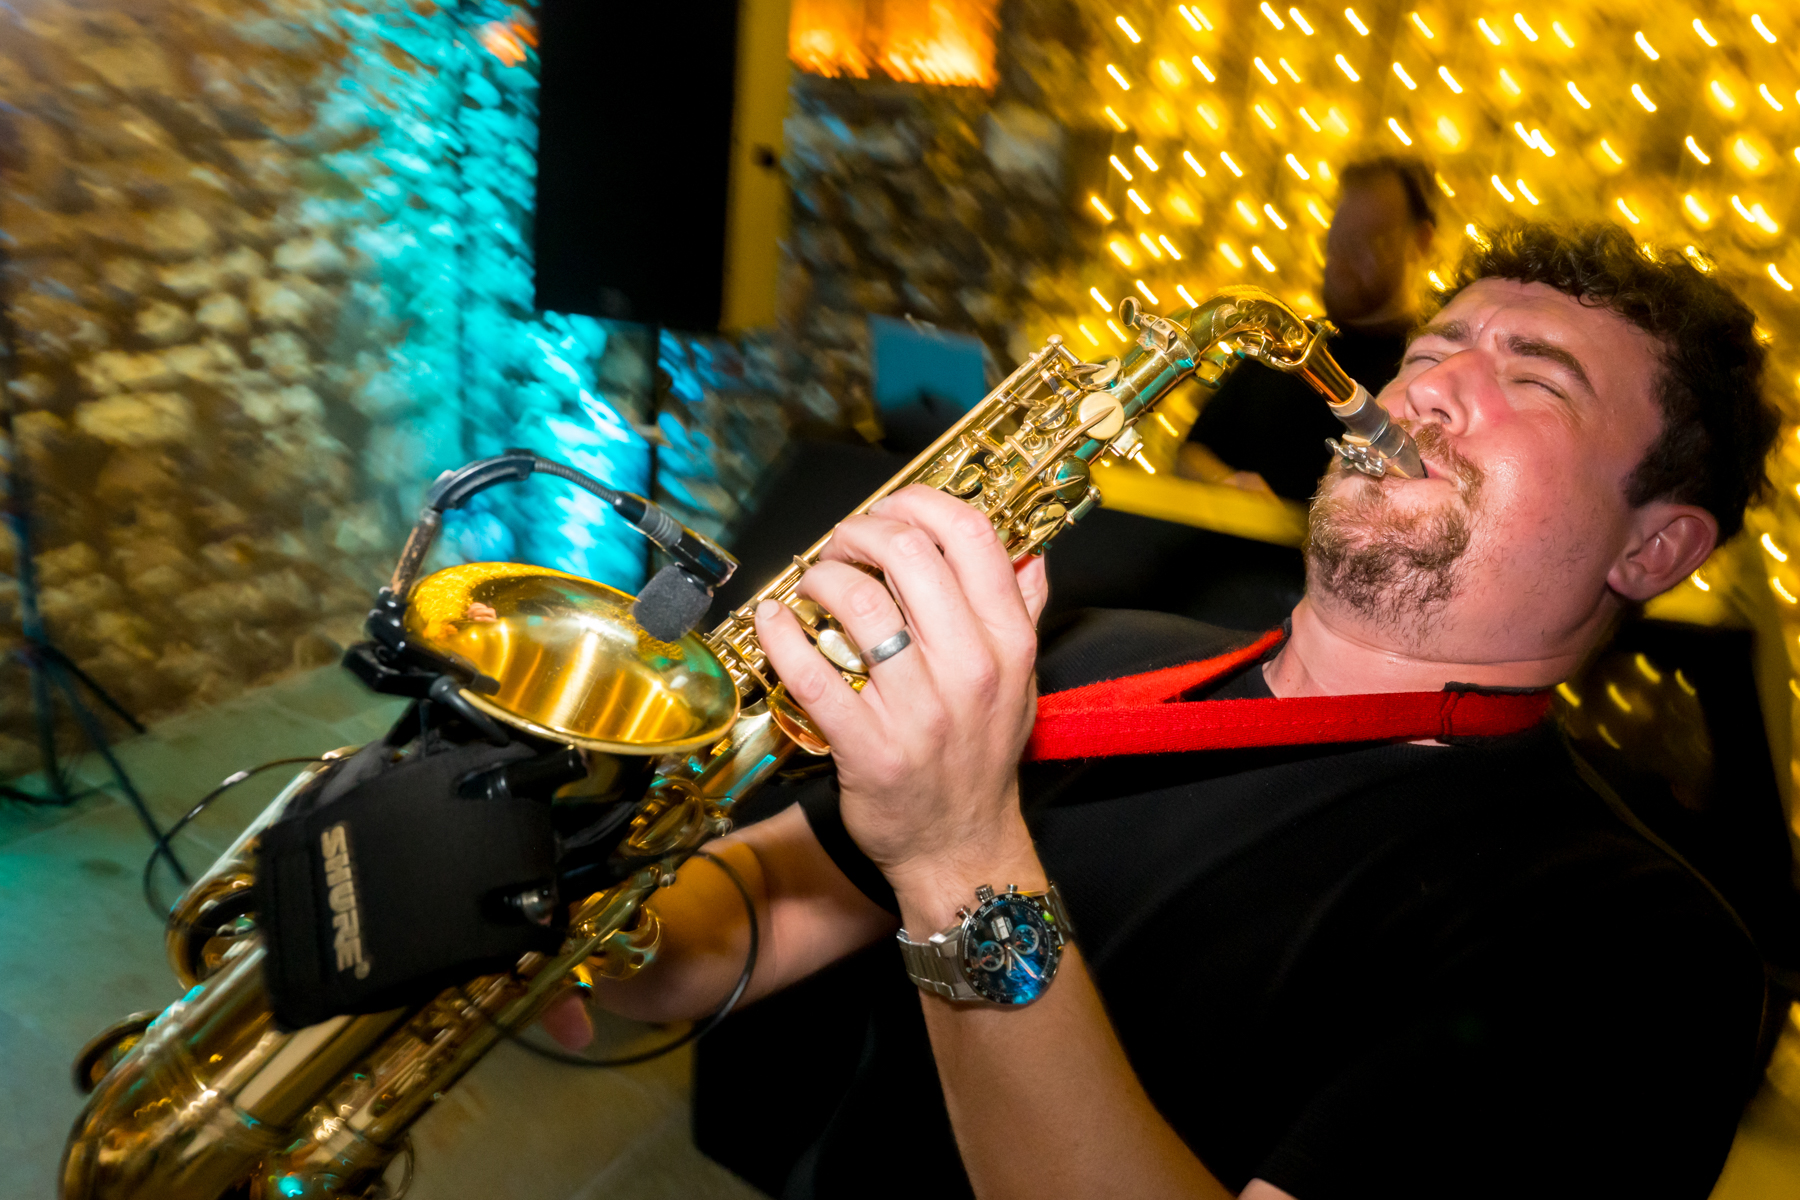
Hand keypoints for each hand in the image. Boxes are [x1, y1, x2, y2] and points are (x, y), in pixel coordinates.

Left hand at [754, 486, 1049, 913]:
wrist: (959, 848)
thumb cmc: (980, 761)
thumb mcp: (1021, 683)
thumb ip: (1023, 612)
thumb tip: (1028, 551)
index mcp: (1009, 643)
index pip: (974, 537)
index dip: (922, 503)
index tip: (892, 508)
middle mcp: (970, 668)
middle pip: (909, 553)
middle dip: (860, 532)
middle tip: (841, 545)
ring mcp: (919, 709)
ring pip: (857, 602)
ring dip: (818, 577)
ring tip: (811, 586)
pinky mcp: (869, 746)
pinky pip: (812, 672)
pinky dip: (781, 635)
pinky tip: (773, 623)